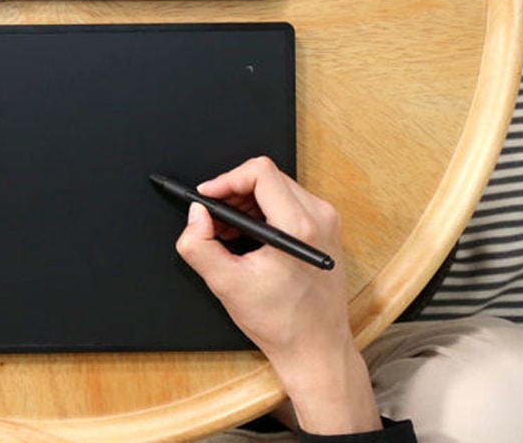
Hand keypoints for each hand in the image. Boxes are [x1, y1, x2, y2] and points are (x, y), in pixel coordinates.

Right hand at [175, 157, 380, 434]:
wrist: (318, 351)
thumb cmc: (282, 324)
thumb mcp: (227, 285)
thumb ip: (199, 245)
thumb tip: (196, 215)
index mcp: (299, 227)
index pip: (260, 172)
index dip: (226, 179)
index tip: (208, 196)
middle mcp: (319, 217)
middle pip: (267, 177)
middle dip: (233, 192)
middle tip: (213, 218)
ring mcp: (327, 222)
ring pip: (277, 187)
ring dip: (247, 202)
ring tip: (228, 231)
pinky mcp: (327, 230)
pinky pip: (289, 201)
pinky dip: (263, 211)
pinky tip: (248, 236)